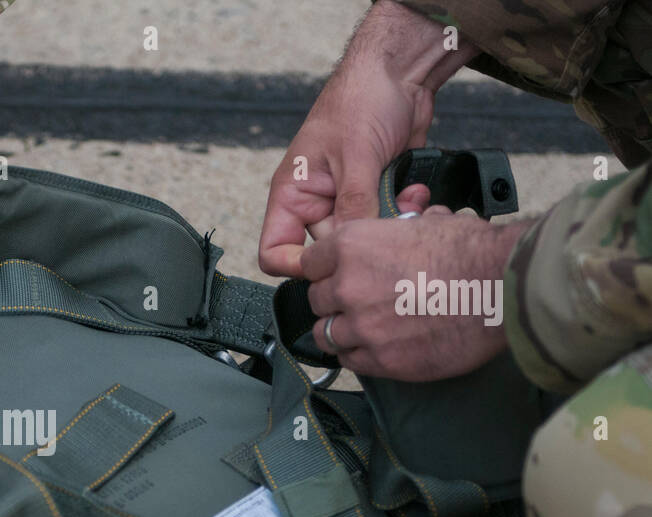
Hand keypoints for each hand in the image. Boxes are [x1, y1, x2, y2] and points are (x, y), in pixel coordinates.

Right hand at [258, 0, 476, 276]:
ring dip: (388, 225)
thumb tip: (353, 252)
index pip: (275, 251)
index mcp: (292, 195)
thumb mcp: (356, 157)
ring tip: (408, 202)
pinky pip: (387, 222)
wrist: (399, 73)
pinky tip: (417, 192)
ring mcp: (347, 200)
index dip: (297, 266)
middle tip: (387, 226)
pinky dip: (405, 212)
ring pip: (363, 239)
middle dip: (360, 243)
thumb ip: (354, 207)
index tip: (329, 267)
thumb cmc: (360, 99)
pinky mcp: (375, 194)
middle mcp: (316, 202)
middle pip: (328, 250)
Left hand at [300, 206, 533, 380]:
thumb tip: (410, 222)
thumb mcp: (427, 222)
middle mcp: (347, 286)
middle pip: (316, 299)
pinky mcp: (380, 359)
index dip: (324, 269)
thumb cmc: (473, 250)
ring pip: (326, 334)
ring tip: (363, 328)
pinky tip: (376, 347)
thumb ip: (400, 229)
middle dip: (333, 300)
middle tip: (356, 301)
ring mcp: (361, 326)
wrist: (503, 287)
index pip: (310, 262)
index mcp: (352, 245)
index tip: (335, 275)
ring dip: (340, 331)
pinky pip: (350, 361)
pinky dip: (358, 355)